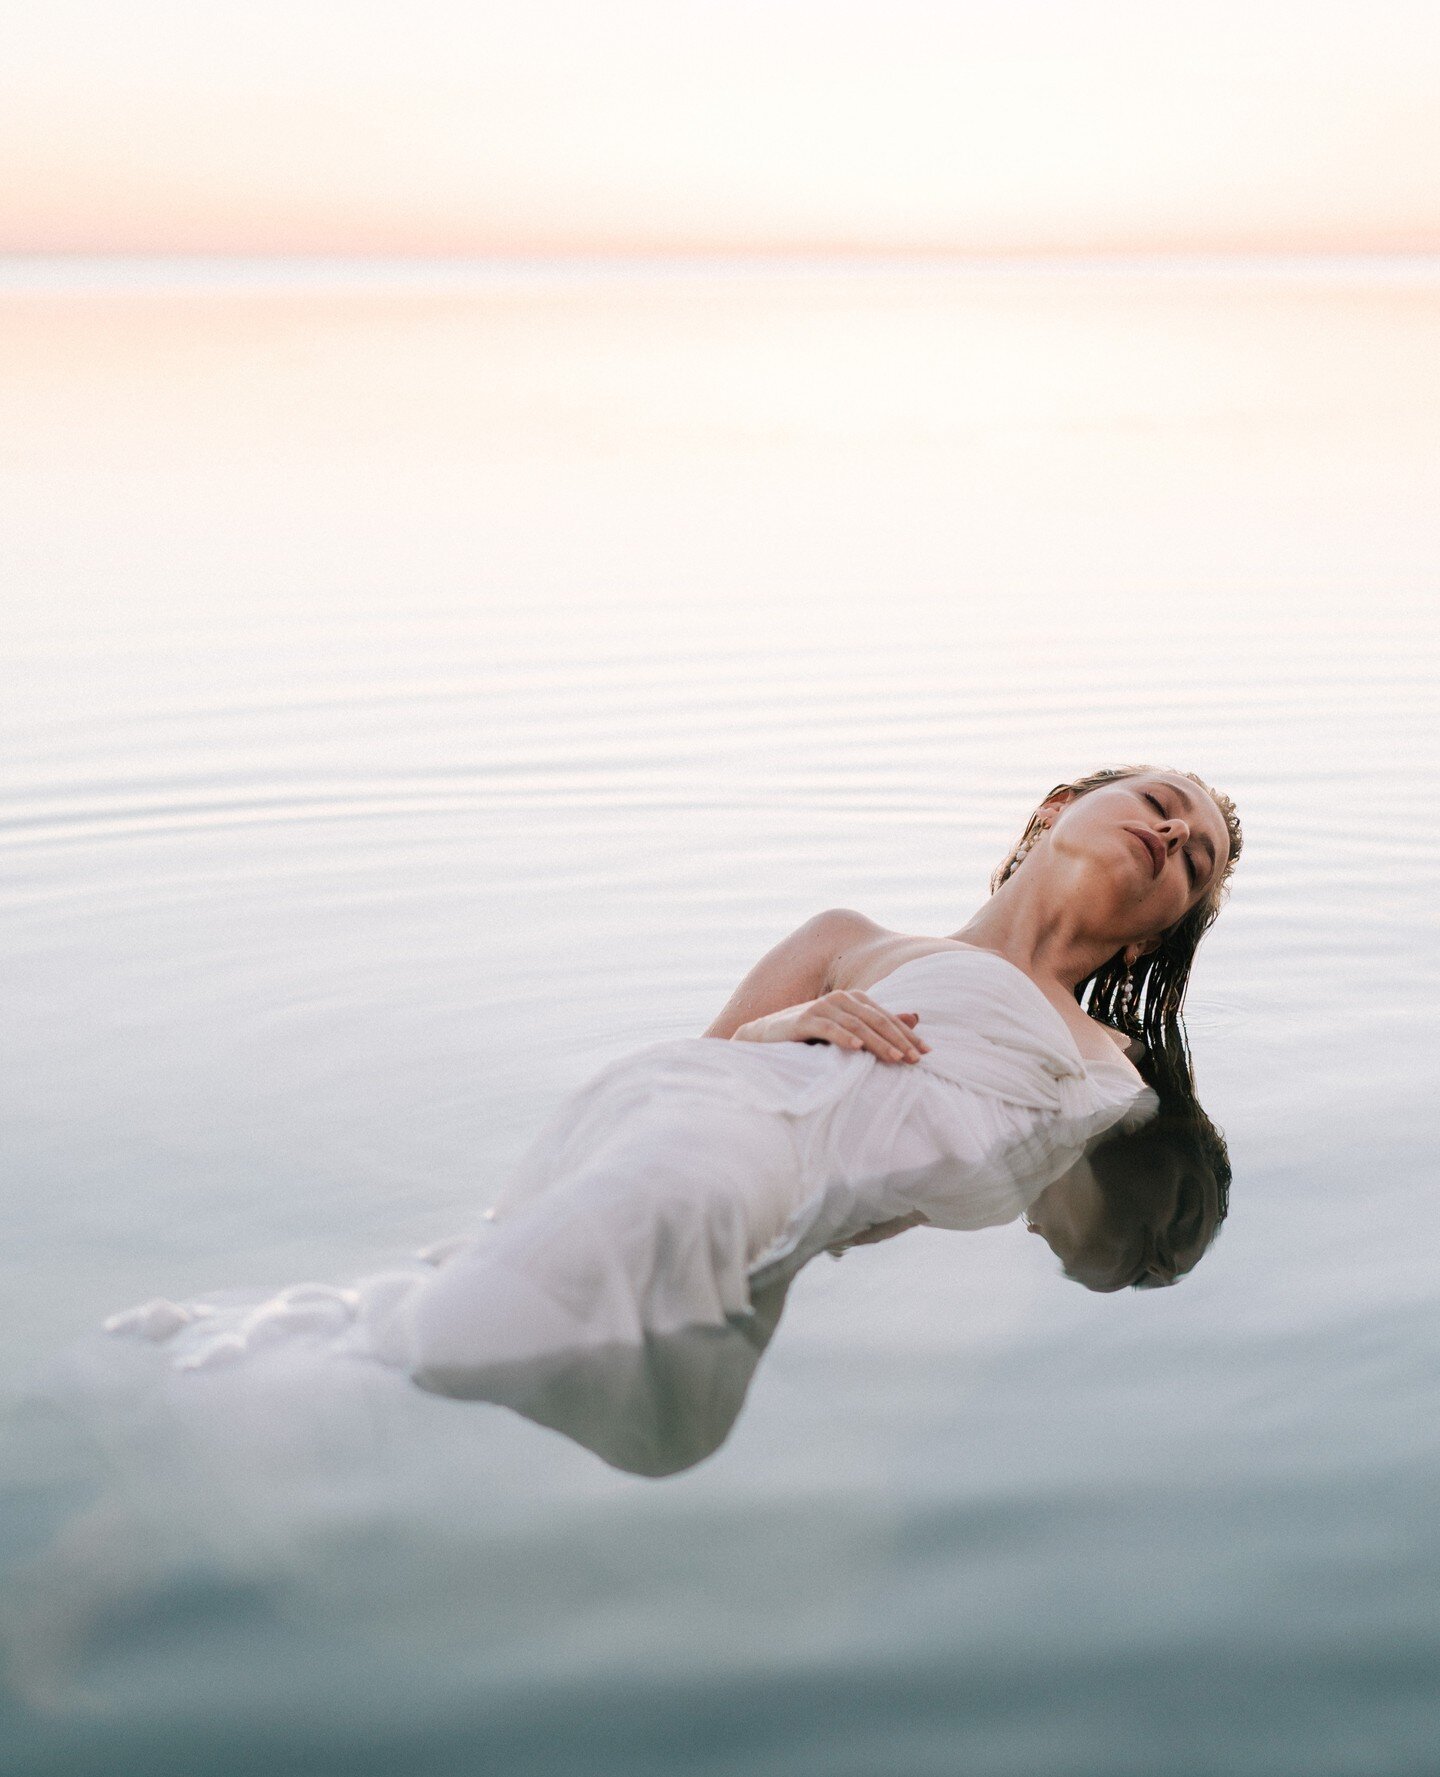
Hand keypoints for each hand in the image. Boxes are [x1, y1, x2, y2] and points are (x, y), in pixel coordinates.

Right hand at [734, 990, 929, 1063]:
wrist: (767, 1034)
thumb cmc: (811, 1033)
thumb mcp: (849, 1029)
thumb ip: (879, 1024)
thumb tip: (916, 1018)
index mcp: (855, 999)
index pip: (887, 1017)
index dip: (908, 1034)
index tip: (927, 1052)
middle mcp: (841, 998)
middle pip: (877, 1020)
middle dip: (899, 1040)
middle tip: (916, 1059)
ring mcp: (823, 1006)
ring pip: (858, 1025)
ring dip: (878, 1042)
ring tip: (896, 1058)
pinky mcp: (804, 1018)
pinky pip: (829, 1027)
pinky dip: (844, 1037)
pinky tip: (857, 1048)